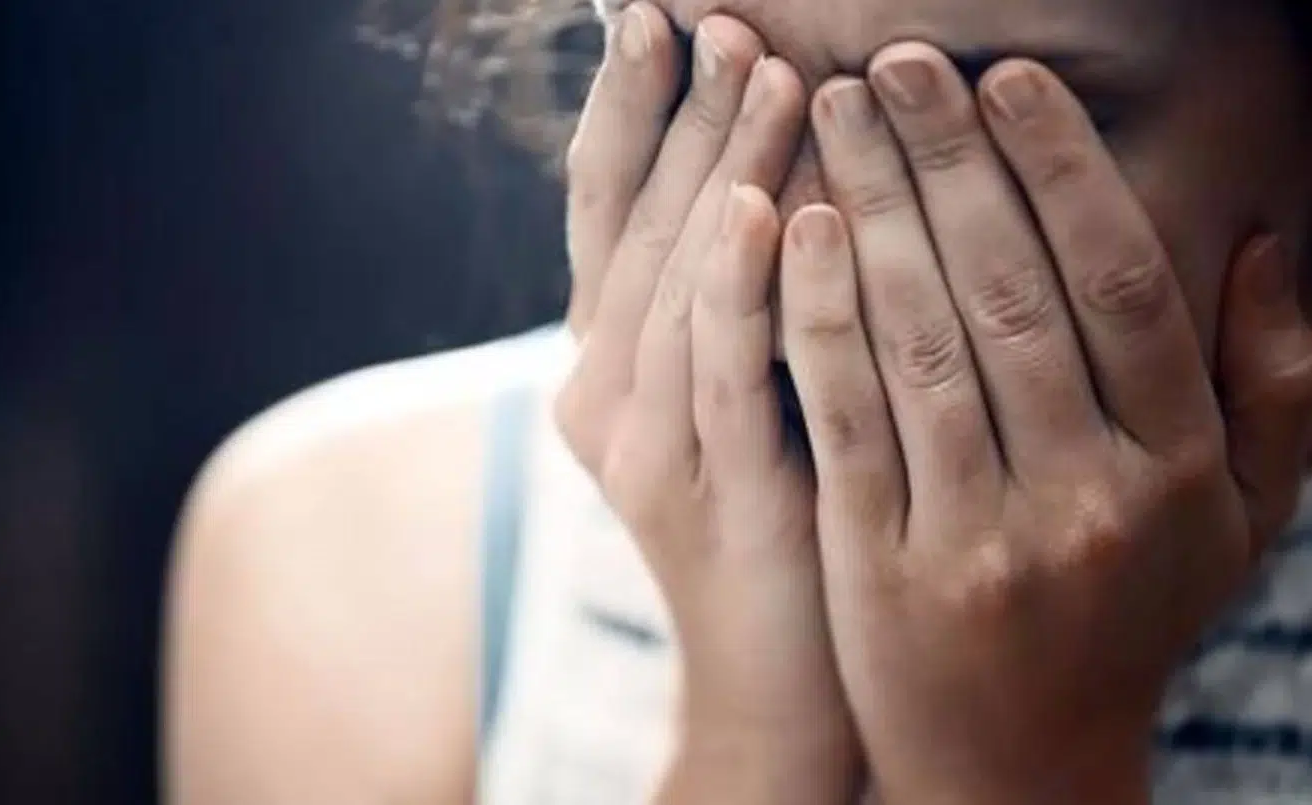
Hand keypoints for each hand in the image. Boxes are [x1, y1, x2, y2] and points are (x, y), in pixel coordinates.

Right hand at [557, 4, 858, 801]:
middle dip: (677, 115)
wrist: (787, 675)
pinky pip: (717, 375)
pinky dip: (733, 288)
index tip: (659, 13)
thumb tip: (788, 163)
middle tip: (719, 17)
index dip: (627, 108)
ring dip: (714, 173)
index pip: (606, 209)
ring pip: (671, 285)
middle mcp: (601, 389)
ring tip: (761, 72)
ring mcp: (640, 445)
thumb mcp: (753, 385)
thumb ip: (746, 293)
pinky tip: (763, 209)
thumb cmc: (791, 510)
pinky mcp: (701, 494)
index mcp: (608, 356)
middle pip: (633, 227)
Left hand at [776, 42, 1311, 804]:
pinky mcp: (883, 567)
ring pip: (921, 342)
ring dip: (873, 212)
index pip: (1120, 284)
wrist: (1020, 765)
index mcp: (1180, 468)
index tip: (1006, 80)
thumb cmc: (1123, 618)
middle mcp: (1089, 497)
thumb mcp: (1238, 522)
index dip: (1060, 170)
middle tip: (895, 66)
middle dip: (948, 162)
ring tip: (829, 115)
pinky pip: (848, 419)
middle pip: (1009, 293)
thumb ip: (1272, 386)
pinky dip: (819, 316)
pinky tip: (791, 231)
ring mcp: (980, 536)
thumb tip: (1262, 246)